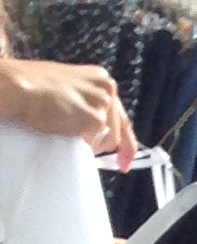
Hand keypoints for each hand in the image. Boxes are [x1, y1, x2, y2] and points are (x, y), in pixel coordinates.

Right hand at [0, 58, 136, 166]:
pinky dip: (84, 144)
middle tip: (120, 165)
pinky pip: (95, 143)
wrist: (21, 88)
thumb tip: (99, 128)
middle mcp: (107, 88)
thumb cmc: (34, 88)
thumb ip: (88, 103)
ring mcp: (102, 103)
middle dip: (117, 149)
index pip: (120, 114)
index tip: (128, 158)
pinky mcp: (95, 118)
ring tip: (71, 135)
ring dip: (94, 145)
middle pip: (120, 129)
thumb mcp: (70, 89)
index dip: (128, 139)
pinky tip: (67, 133)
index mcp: (101, 78)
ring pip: (110, 139)